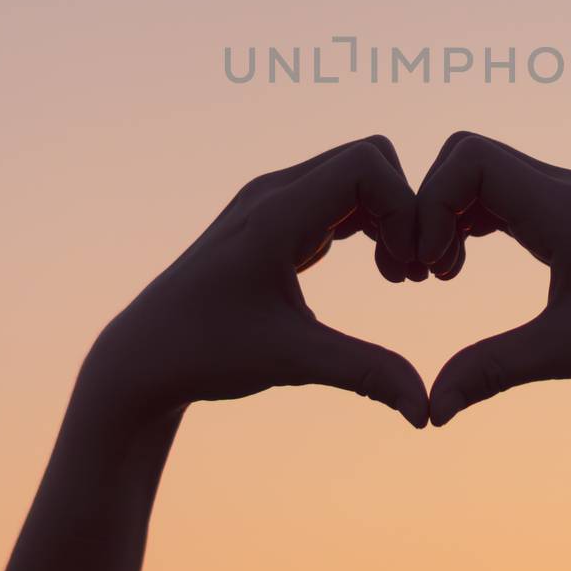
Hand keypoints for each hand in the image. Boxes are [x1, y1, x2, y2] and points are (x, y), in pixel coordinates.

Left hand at [77, 135, 429, 429]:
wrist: (144, 355)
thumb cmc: (207, 354)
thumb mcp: (291, 362)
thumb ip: (366, 374)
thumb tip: (426, 412)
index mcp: (275, 214)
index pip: (367, 165)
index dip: (404, 207)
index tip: (408, 268)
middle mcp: (273, 192)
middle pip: (369, 158)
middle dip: (404, 208)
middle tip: (409, 273)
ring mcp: (271, 200)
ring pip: (356, 172)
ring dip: (388, 215)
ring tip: (396, 275)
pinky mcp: (273, 217)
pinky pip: (338, 194)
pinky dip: (368, 222)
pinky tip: (375, 270)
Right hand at [415, 131, 570, 424]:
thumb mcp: (568, 354)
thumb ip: (493, 371)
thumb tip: (431, 410)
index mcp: (562, 208)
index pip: (469, 158)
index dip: (431, 202)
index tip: (429, 267)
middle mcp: (564, 189)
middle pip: (466, 156)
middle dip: (430, 205)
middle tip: (424, 271)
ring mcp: (570, 198)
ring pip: (484, 172)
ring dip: (449, 213)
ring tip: (441, 274)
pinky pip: (504, 193)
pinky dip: (471, 219)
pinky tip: (463, 268)